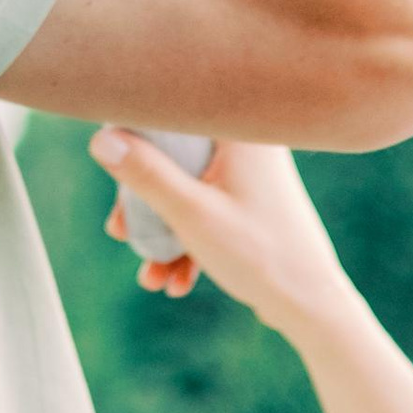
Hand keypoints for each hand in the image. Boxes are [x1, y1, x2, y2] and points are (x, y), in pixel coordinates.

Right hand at [92, 130, 359, 344]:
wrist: (312, 303)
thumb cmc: (259, 254)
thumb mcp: (191, 215)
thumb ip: (145, 174)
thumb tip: (100, 137)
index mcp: (242, 131)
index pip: (175, 109)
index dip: (135, 129)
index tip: (108, 154)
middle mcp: (250, 142)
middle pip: (174, 155)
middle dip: (142, 201)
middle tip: (120, 232)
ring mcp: (251, 174)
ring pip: (187, 188)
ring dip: (162, 231)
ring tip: (151, 276)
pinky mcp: (251, 200)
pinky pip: (206, 208)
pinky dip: (187, 240)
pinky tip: (175, 282)